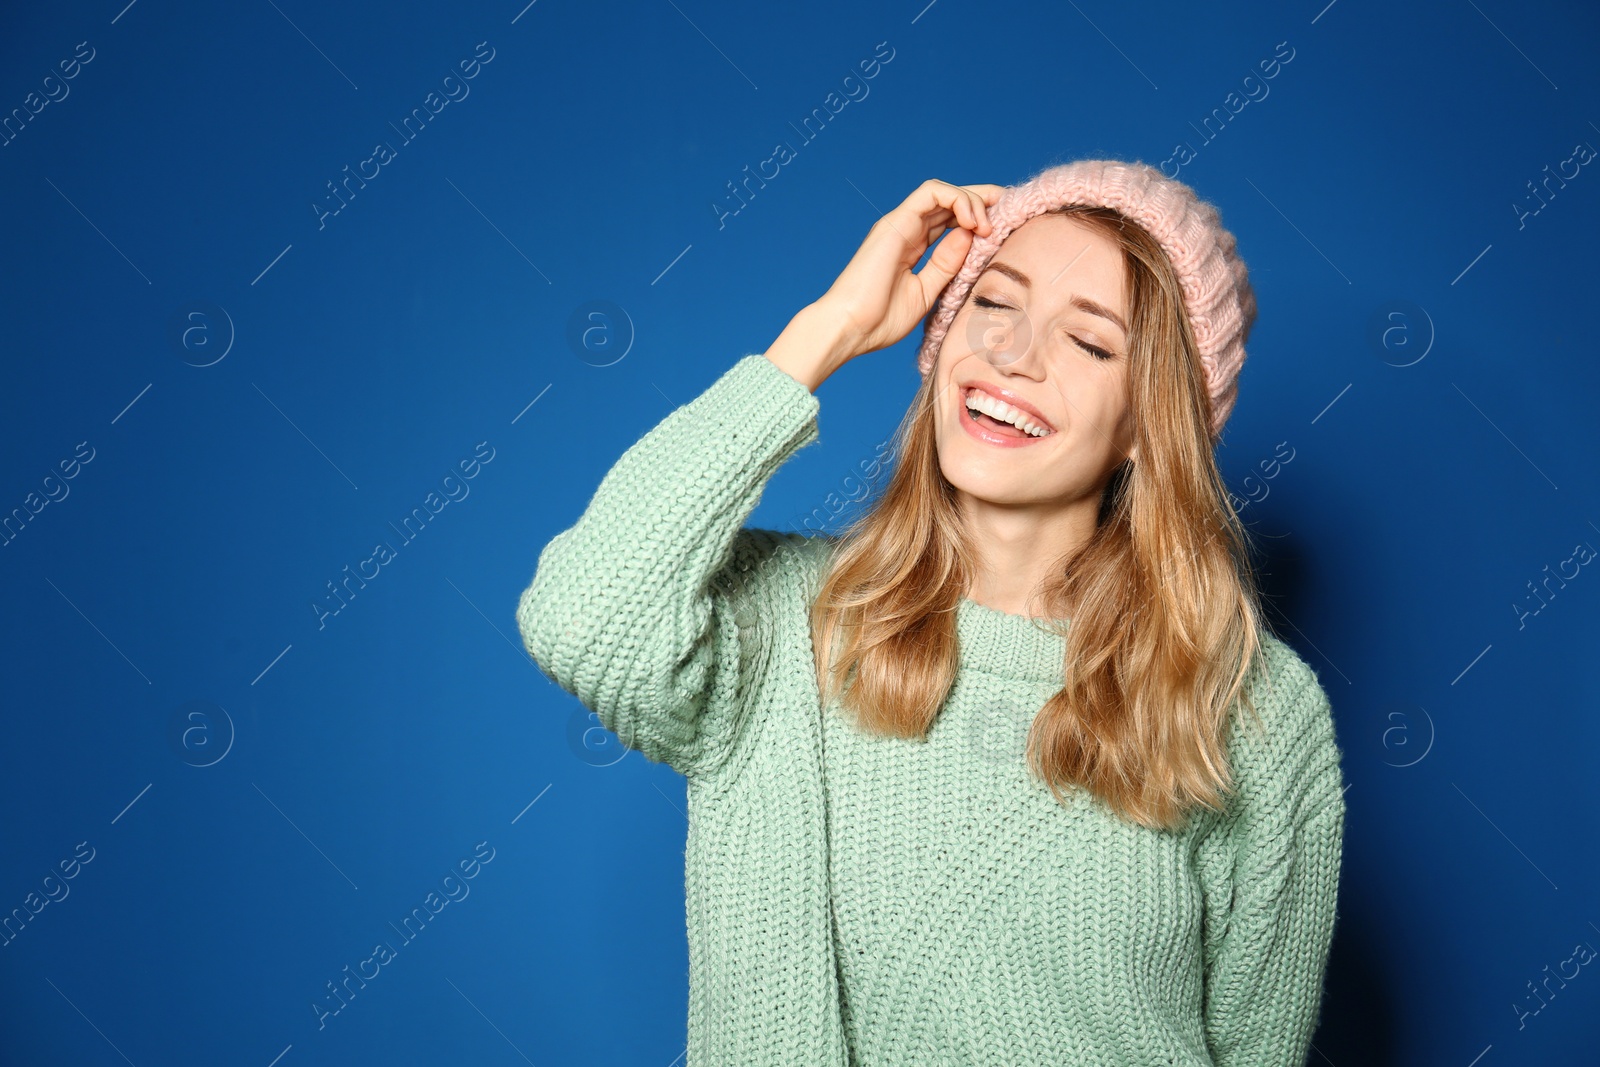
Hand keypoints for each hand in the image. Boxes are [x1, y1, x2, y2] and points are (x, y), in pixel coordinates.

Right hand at [820, 179, 1005, 362]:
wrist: (849, 329)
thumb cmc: (880, 321)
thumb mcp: (927, 292)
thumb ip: (948, 264)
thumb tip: (972, 237)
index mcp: (912, 246)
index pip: (950, 219)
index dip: (979, 217)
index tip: (1005, 228)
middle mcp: (906, 229)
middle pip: (950, 201)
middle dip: (984, 201)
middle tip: (1010, 211)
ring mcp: (900, 223)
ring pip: (943, 192)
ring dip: (973, 200)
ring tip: (989, 224)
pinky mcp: (895, 222)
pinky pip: (931, 192)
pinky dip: (957, 199)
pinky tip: (973, 221)